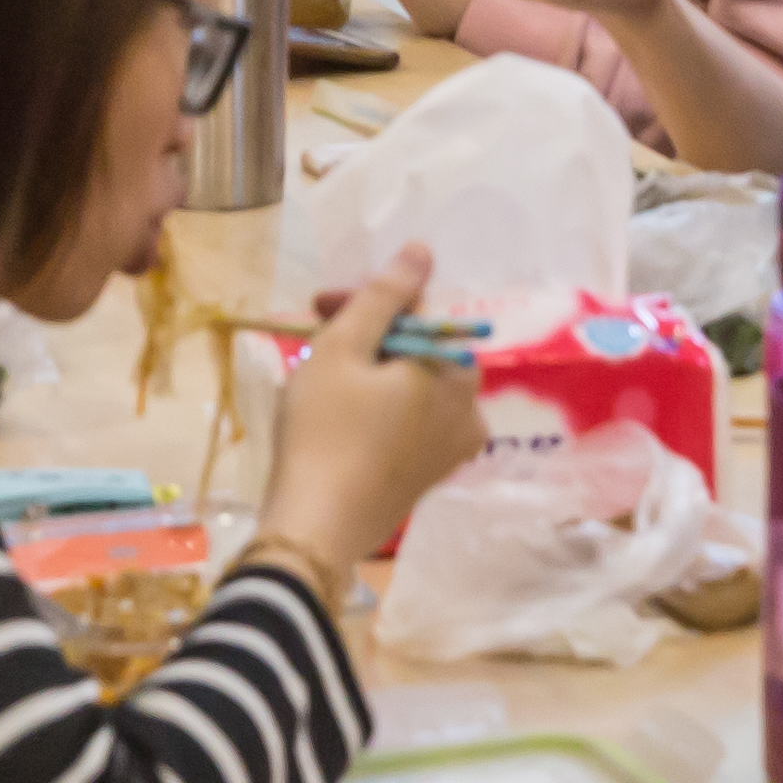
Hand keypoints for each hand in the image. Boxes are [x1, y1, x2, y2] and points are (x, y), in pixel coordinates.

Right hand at [256, 248, 485, 565]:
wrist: (313, 531)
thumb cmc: (324, 432)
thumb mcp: (344, 349)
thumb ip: (385, 295)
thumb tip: (423, 251)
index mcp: (456, 371)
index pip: (416, 311)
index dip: (366, 301)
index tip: (318, 305)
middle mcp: (469, 408)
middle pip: (418, 347)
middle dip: (368, 334)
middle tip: (315, 333)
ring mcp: (453, 448)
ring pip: (413, 384)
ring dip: (370, 370)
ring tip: (319, 374)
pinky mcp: (430, 476)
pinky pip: (411, 421)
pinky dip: (379, 407)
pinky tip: (339, 412)